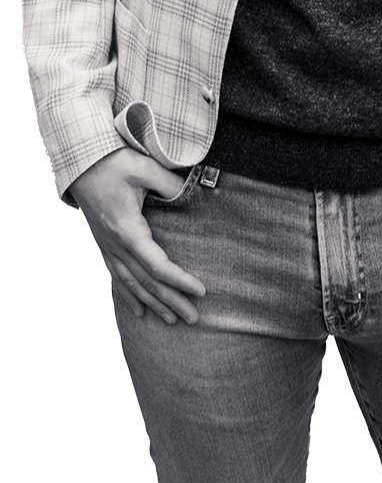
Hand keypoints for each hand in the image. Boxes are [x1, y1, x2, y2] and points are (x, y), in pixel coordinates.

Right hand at [68, 147, 205, 324]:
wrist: (79, 163)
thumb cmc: (111, 163)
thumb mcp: (143, 167)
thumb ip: (170, 182)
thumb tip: (193, 192)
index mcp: (128, 229)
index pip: (157, 265)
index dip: (179, 281)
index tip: (200, 291)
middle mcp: (117, 244)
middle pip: (147, 281)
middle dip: (171, 301)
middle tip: (194, 317)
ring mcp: (108, 247)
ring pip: (132, 284)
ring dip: (154, 303)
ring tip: (173, 319)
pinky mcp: (105, 245)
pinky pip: (118, 277)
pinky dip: (131, 296)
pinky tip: (140, 311)